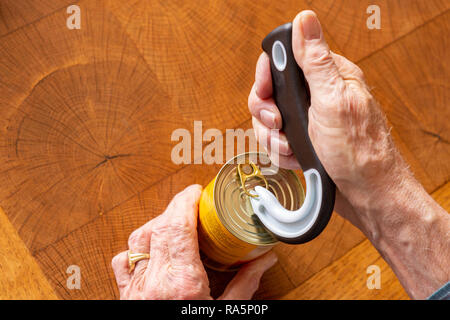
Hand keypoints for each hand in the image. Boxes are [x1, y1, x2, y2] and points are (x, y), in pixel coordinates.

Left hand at [111, 184, 277, 299]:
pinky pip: (123, 262)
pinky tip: (152, 248)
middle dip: (175, 207)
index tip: (196, 191)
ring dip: (157, 224)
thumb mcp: (226, 314)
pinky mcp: (127, 296)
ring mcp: (136, 289)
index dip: (185, 201)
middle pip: (158, 227)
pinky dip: (137, 247)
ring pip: (137, 239)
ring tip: (175, 222)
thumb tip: (264, 260)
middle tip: (192, 203)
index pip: (177, 227)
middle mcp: (154, 283)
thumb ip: (245, 285)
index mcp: (182, 285)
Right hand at [248, 10, 410, 233]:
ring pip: (269, 121)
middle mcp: (316, 97)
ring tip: (292, 147)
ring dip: (274, 138)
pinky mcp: (303, 142)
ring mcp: (308, 121)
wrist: (366, 196)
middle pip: (269, 93)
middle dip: (267, 114)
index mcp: (328, 77)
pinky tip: (299, 159)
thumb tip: (305, 20)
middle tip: (280, 124)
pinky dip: (283, 153)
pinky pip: (276, 142)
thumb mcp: (333, 99)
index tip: (266, 92)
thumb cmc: (359, 152)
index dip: (267, 76)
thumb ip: (314, 60)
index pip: (284, 61)